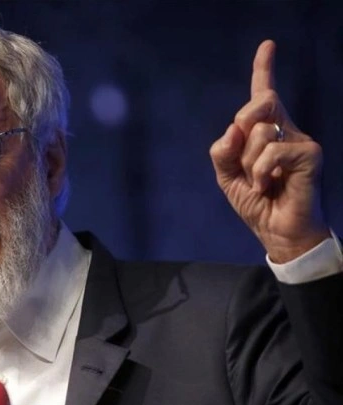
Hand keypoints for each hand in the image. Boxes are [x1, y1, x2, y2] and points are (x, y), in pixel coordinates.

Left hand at [209, 40, 328, 262]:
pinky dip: (260, 172)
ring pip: (259, 132)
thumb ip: (222, 152)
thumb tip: (233, 128)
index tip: (267, 45)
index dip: (264, 69)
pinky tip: (268, 186)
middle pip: (259, 102)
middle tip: (244, 160)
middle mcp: (285, 130)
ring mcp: (300, 140)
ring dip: (248, 163)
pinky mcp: (310, 154)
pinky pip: (272, 151)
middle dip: (242, 125)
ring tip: (260, 181)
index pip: (264, 95)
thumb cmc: (256, 203)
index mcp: (265, 132)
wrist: (277, 231)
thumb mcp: (227, 177)